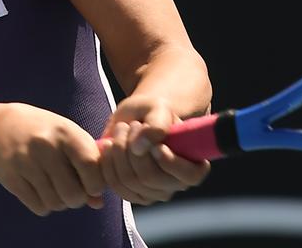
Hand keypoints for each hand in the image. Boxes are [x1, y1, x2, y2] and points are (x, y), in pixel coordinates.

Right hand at [0, 103, 107, 214]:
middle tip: (71, 190)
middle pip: (74, 193)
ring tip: (54, 189)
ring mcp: (26, 162)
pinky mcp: (10, 177)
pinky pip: (38, 207)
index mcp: (65, 132)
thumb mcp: (67, 136)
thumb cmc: (42, 132)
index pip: (91, 166)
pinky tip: (39, 191)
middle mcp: (46, 146)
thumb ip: (87, 163)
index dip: (96, 183)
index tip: (91, 183)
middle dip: (77, 199)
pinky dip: (43, 205)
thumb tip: (99, 202)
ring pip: (56, 203)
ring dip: (59, 202)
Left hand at [95, 95, 210, 205]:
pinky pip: (114, 183)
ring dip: (119, 150)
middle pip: (150, 177)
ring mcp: (153, 193)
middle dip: (134, 147)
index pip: (188, 176)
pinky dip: (107, 161)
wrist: (134, 119)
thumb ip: (156, 123)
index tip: (157, 145)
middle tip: (132, 125)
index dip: (170, 162)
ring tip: (121, 129)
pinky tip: (108, 144)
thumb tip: (141, 147)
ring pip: (129, 180)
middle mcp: (175, 184)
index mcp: (193, 165)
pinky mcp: (131, 193)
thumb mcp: (159, 108)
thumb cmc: (152, 113)